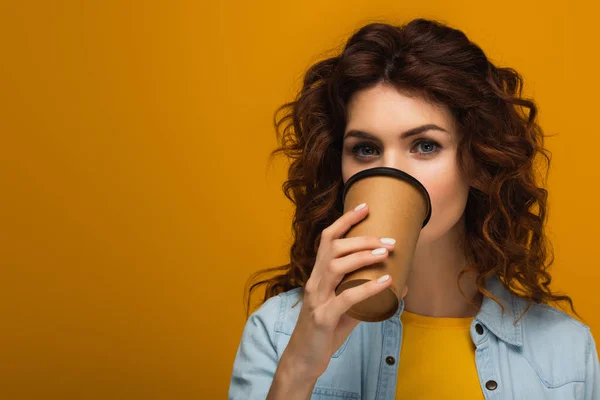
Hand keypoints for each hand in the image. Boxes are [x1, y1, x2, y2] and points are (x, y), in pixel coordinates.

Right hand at [279, 203, 407, 380]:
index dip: (345, 221)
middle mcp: (315, 282)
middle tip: (390, 241)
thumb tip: (400, 286)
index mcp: (318, 275)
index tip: (365, 207)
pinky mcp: (323, 318)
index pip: (328, 239)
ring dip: (362, 256)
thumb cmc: (326, 331)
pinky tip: (386, 282)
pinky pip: (346, 298)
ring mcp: (317, 299)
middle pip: (334, 248)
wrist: (304, 360)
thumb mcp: (347, 309)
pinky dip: (368, 288)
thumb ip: (367, 295)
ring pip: (337, 266)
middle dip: (362, 239)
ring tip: (386, 253)